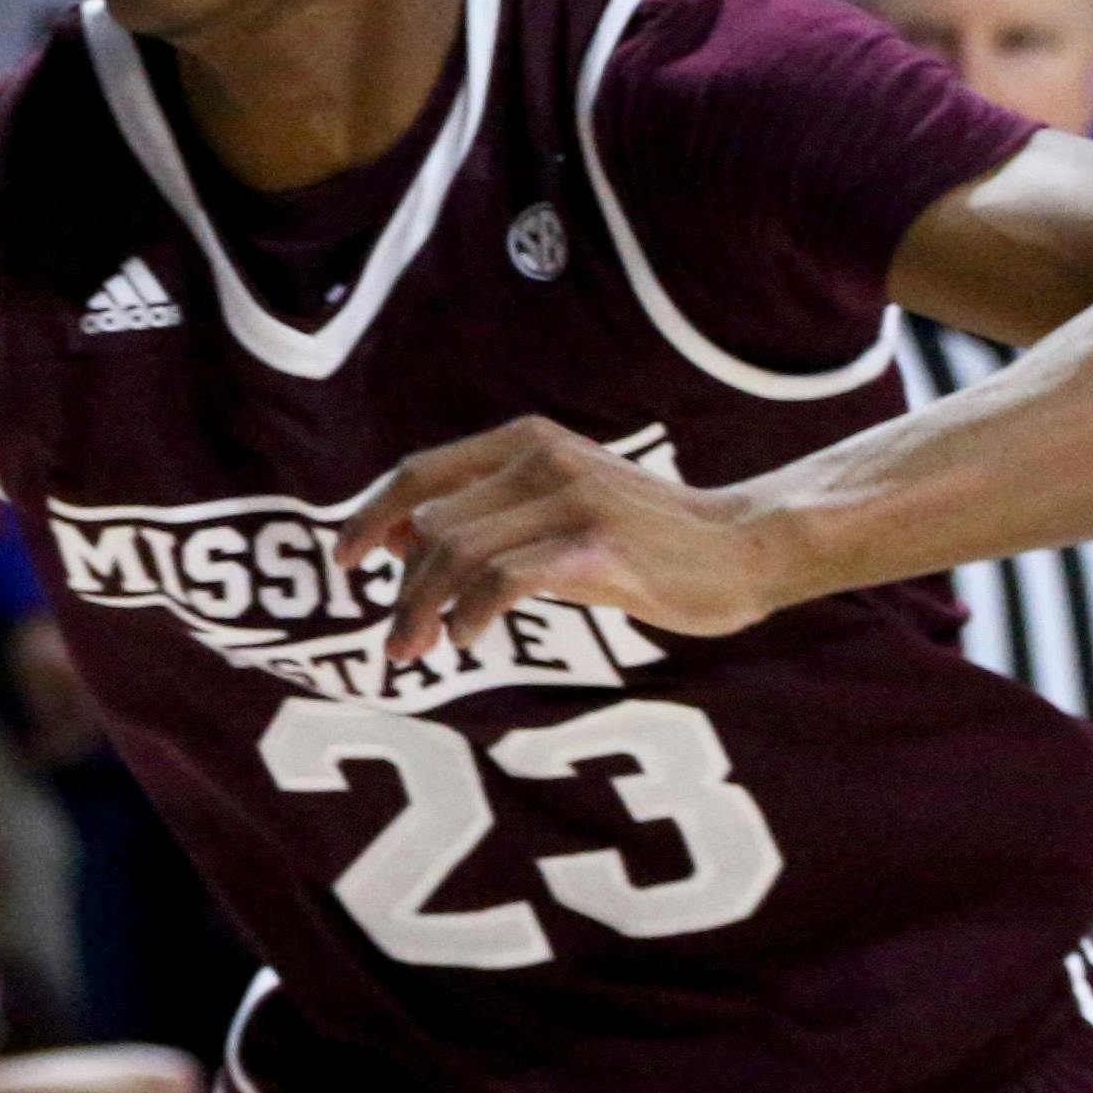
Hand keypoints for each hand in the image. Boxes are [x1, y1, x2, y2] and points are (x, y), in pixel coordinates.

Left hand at [339, 418, 801, 665]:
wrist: (746, 547)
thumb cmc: (647, 539)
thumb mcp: (561, 508)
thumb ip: (493, 514)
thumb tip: (403, 541)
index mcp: (527, 442)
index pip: (420, 474)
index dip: (370, 516)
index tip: (346, 561)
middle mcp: (542, 460)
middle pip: (431, 524)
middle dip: (400, 588)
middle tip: (395, 643)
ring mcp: (570, 500)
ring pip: (456, 553)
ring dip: (423, 609)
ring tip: (418, 650)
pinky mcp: (597, 546)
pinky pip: (504, 580)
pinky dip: (471, 613)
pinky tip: (467, 639)